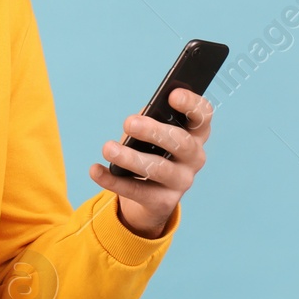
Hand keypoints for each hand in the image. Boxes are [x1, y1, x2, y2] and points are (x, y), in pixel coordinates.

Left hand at [88, 87, 211, 237]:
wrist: (148, 196)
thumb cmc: (150, 151)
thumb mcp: (151, 133)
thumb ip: (149, 121)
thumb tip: (137, 119)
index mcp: (195, 134)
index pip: (203, 116)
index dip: (191, 105)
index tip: (172, 95)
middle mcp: (195, 158)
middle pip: (181, 142)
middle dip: (154, 131)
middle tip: (128, 122)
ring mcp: (182, 182)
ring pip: (158, 169)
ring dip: (130, 157)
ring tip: (107, 148)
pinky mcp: (164, 203)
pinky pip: (137, 191)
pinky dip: (113, 180)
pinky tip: (95, 170)